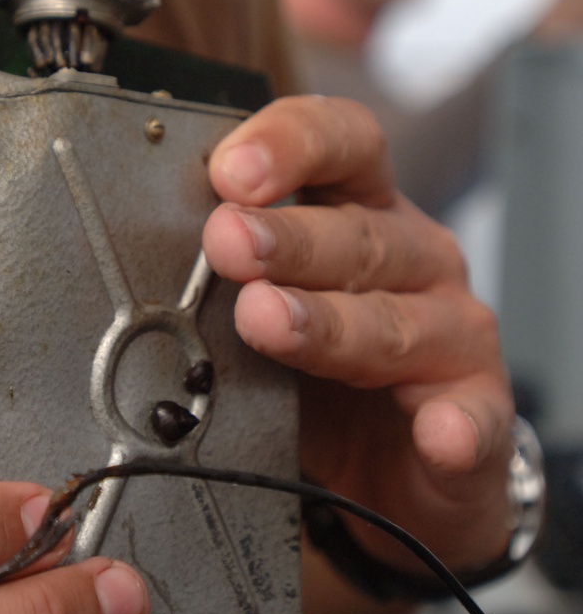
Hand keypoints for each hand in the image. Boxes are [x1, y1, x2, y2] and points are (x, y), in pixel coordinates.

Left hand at [202, 95, 512, 582]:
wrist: (391, 471)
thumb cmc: (322, 369)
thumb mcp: (267, 303)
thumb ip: (223, 275)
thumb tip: (137, 254)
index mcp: (360, 209)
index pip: (341, 143)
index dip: (289, 145)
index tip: (230, 170)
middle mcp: (413, 256)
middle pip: (356, 233)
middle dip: (285, 238)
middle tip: (227, 244)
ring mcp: (452, 333)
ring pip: (393, 321)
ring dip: (329, 323)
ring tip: (269, 322)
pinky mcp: (477, 413)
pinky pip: (469, 420)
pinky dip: (452, 427)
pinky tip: (434, 433)